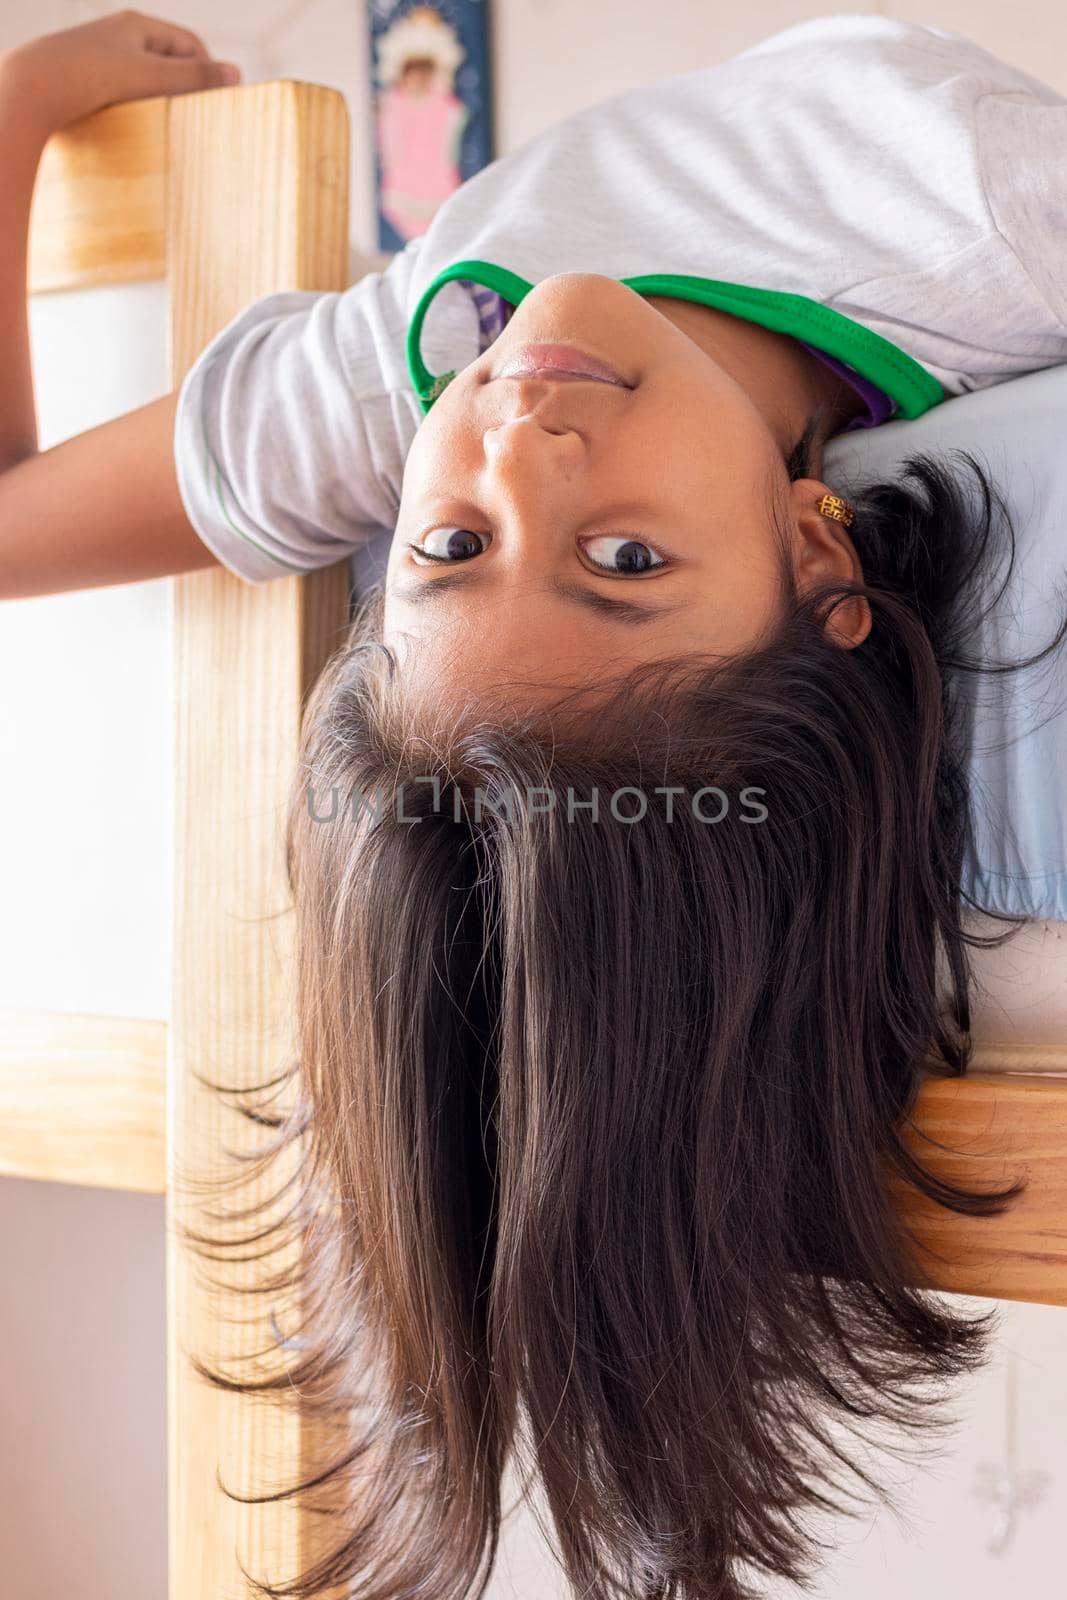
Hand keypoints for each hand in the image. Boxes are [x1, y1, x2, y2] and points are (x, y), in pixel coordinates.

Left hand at [0, 10, 240, 140]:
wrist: (29, 91)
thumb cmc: (89, 78)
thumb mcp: (148, 77)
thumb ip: (193, 79)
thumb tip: (237, 75)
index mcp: (136, 25)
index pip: (190, 45)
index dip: (208, 72)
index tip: (218, 103)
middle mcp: (118, 38)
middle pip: (169, 64)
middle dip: (186, 90)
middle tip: (197, 121)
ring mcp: (101, 62)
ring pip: (146, 83)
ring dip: (162, 104)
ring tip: (169, 129)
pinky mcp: (86, 86)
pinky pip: (125, 98)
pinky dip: (138, 112)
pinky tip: (137, 131)